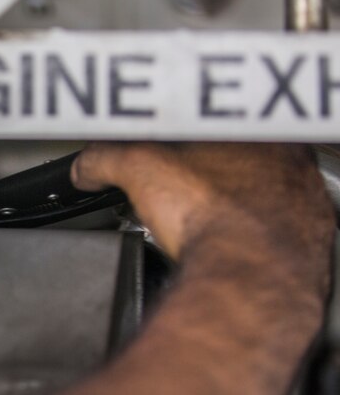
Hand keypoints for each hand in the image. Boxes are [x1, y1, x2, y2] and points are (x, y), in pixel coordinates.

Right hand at [73, 142, 334, 296]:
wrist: (252, 274)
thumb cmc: (215, 216)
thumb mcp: (138, 170)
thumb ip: (106, 159)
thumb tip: (87, 166)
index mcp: (257, 128)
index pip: (212, 121)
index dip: (182, 137)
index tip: (166, 152)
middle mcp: (291, 161)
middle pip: (238, 156)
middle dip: (206, 172)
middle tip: (178, 191)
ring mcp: (303, 201)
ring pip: (258, 192)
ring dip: (228, 204)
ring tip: (198, 221)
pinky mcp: (306, 240)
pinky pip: (271, 228)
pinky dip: (247, 235)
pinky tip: (223, 245)